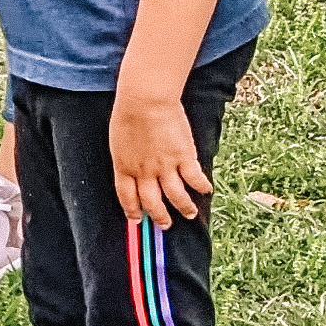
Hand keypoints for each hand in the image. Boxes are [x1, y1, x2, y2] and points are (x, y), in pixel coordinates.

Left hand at [109, 91, 211, 223]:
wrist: (145, 101)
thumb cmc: (128, 113)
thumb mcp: (119, 141)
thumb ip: (127, 158)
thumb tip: (132, 168)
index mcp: (124, 167)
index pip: (127, 197)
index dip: (132, 211)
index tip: (137, 220)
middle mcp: (144, 172)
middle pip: (152, 202)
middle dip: (159, 217)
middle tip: (165, 225)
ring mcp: (165, 167)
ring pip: (176, 196)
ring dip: (184, 208)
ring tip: (190, 213)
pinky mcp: (184, 157)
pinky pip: (194, 178)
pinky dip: (202, 186)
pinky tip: (206, 190)